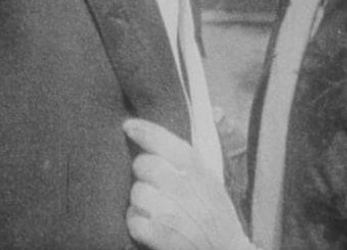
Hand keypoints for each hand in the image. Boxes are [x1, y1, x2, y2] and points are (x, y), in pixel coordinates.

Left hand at [124, 118, 256, 249]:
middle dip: (144, 173)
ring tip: (156, 207)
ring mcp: (171, 213)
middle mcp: (185, 188)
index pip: (166, 141)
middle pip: (143, 165)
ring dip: (140, 201)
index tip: (128, 125)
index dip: (144, 131)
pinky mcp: (160, 236)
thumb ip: (202, 152)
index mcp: (200, 171)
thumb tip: (216, 110)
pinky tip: (151, 225)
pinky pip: (132, 219)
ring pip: (136, 192)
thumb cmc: (218, 217)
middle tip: (156, 184)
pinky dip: (137, 223)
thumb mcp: (215, 182)